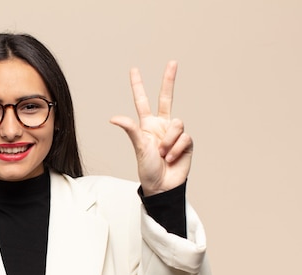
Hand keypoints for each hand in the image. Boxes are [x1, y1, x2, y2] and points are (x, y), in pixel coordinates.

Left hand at [110, 61, 191, 195]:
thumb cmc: (147, 169)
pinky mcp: (187, 142)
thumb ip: (130, 129)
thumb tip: (114, 117)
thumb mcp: (138, 147)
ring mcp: (175, 133)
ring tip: (162, 154)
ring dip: (169, 141)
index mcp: (146, 125)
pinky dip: (176, 149)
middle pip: (166, 98)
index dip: (138, 86)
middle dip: (169, 80)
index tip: (134, 70)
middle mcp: (161, 125)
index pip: (142, 101)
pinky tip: (171, 158)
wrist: (162, 185)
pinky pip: (184, 137)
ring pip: (177, 124)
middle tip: (172, 62)